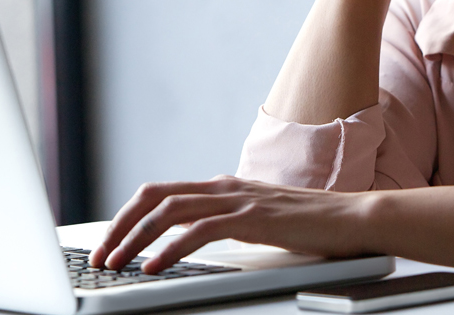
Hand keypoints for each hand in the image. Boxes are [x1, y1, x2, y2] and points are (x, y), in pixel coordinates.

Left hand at [89, 175, 370, 272]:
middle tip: (100, 256)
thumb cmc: (311, 224)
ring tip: (116, 264)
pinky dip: (170, 248)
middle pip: (154, 196)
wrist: (353, 218)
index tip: (110, 244)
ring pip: (169, 210)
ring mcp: (239, 199)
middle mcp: (225, 186)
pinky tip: (154, 266)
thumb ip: (228, 221)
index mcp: (223, 186)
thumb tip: (194, 238)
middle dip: (120, 226)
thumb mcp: (259, 220)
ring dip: (135, 238)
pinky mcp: (253, 218)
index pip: (161, 193)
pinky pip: (199, 230)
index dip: (128, 217)